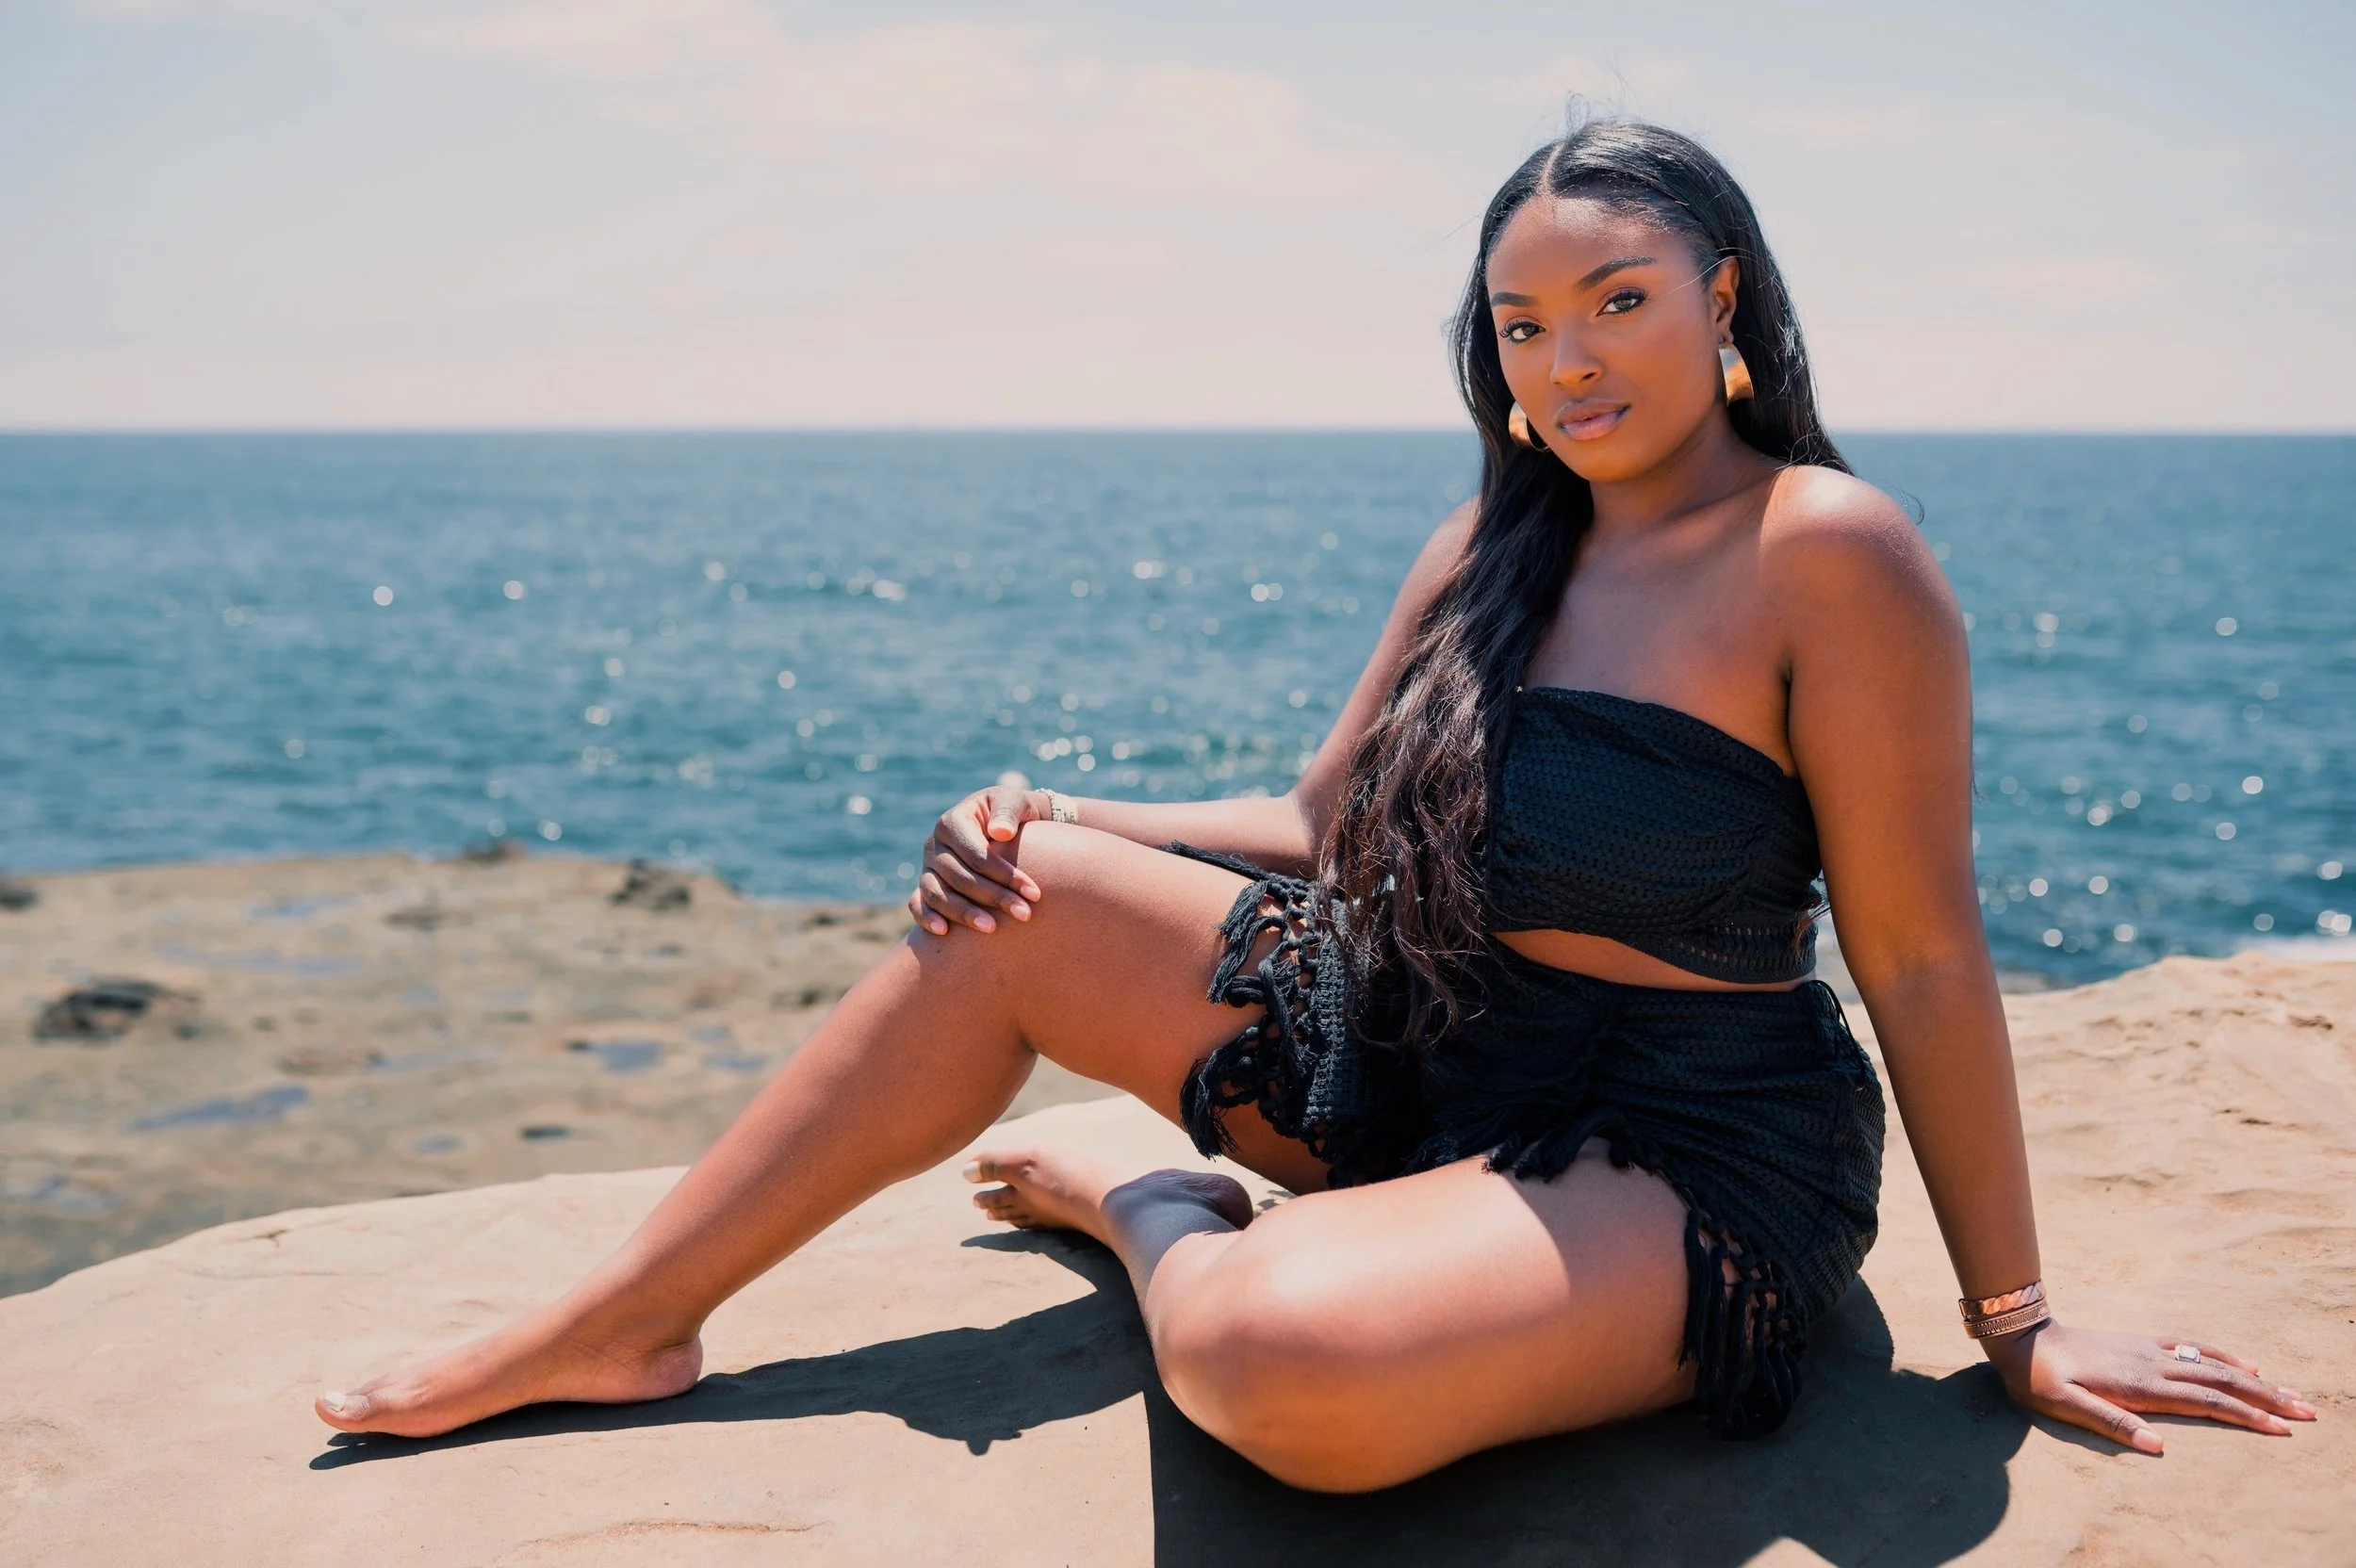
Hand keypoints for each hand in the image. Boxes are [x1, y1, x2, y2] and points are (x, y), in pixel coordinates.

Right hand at [909, 784, 1046, 935]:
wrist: (1002, 825)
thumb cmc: (1011, 812)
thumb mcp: (1014, 802)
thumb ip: (1008, 812)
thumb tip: (1001, 833)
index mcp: (952, 822)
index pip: (976, 854)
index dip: (1004, 875)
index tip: (1034, 893)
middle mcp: (934, 845)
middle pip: (960, 877)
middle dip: (994, 898)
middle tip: (1025, 914)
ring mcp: (927, 867)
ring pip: (938, 894)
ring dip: (964, 914)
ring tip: (992, 928)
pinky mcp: (926, 884)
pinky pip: (917, 903)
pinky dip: (926, 918)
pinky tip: (944, 932)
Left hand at [1983, 1321, 2316, 1452]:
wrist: (2023, 1336)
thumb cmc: (2041, 1377)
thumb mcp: (2067, 1406)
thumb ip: (2111, 1424)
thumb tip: (2158, 1448)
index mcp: (2142, 1387)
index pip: (2207, 1402)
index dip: (2246, 1416)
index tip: (2282, 1429)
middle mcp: (2154, 1366)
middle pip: (2222, 1382)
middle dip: (2267, 1399)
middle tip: (2307, 1412)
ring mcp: (2151, 1352)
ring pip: (2214, 1365)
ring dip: (2255, 1380)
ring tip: (2289, 1393)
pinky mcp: (2142, 1344)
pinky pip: (2193, 1348)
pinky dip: (2224, 1357)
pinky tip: (2245, 1365)